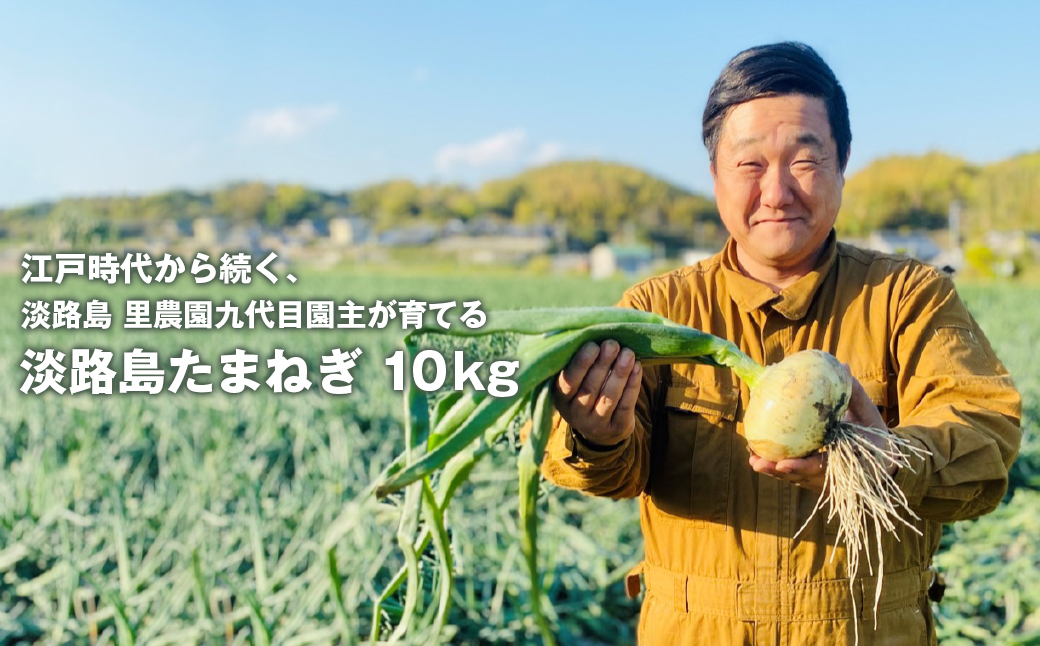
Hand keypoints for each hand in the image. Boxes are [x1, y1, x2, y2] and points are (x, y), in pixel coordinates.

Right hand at [553, 340, 641, 446]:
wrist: (600, 427)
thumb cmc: (586, 390)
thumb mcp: (574, 380)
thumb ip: (576, 360)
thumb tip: (586, 328)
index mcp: (560, 397)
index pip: (568, 381)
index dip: (581, 363)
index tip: (592, 345)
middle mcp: (575, 413)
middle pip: (590, 387)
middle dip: (603, 364)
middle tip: (613, 344)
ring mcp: (596, 424)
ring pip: (609, 397)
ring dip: (620, 373)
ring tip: (628, 353)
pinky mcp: (616, 429)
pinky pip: (625, 405)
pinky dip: (632, 385)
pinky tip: (637, 368)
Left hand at [748, 366, 893, 489]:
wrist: (883, 463)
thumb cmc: (874, 436)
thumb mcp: (870, 417)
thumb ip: (855, 396)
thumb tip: (841, 366)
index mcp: (852, 464)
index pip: (825, 468)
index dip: (804, 467)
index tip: (783, 464)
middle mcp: (836, 477)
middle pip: (804, 477)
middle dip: (780, 472)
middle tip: (758, 462)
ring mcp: (824, 482)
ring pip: (796, 479)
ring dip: (774, 472)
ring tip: (754, 462)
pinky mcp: (816, 482)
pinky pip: (794, 477)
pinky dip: (777, 469)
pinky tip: (758, 458)